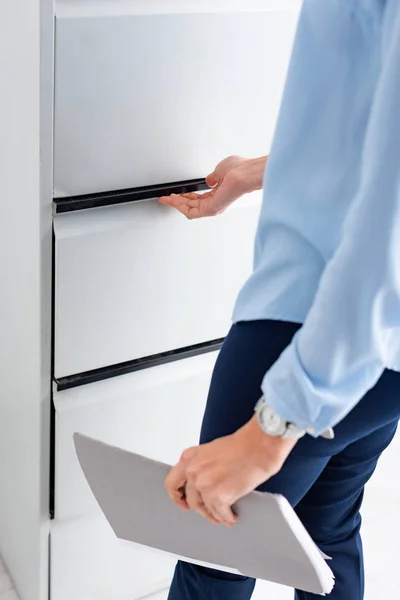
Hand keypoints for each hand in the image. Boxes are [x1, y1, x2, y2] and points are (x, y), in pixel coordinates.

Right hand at [159, 155, 266, 218]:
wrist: (245, 173)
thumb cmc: (239, 170)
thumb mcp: (220, 170)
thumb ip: (213, 176)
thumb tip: (209, 179)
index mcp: (218, 194)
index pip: (197, 198)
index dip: (184, 196)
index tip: (174, 193)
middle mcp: (216, 202)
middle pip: (191, 206)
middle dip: (176, 202)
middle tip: (165, 198)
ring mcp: (214, 206)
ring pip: (190, 210)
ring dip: (176, 204)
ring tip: (168, 198)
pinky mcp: (211, 209)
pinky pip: (192, 212)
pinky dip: (181, 206)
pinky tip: (175, 200)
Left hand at [165, 415, 295, 525]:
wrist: (259, 446)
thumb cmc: (243, 444)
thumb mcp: (212, 449)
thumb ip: (201, 464)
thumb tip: (202, 481)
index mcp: (190, 457)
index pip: (172, 482)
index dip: (176, 496)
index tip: (183, 501)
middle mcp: (193, 471)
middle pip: (189, 499)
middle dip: (198, 508)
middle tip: (206, 513)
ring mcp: (204, 485)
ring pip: (205, 509)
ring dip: (214, 514)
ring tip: (223, 515)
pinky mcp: (218, 497)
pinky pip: (220, 514)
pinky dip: (227, 517)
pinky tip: (232, 516)